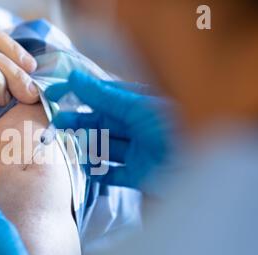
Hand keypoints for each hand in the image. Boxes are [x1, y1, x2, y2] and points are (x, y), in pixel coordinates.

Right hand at [45, 71, 175, 189]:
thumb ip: (105, 95)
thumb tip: (74, 77)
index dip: (78, 96)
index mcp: (138, 105)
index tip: (53, 96)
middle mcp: (136, 127)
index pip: (102, 98)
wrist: (204, 164)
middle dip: (78, 124)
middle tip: (54, 127)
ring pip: (104, 148)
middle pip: (100, 124)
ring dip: (85, 147)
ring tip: (66, 148)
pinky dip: (98, 172)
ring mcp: (137, 152)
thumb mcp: (137, 106)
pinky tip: (84, 169)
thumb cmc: (173, 125)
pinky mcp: (139, 175)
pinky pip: (113, 173)